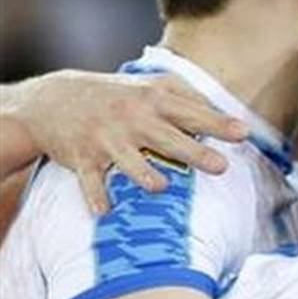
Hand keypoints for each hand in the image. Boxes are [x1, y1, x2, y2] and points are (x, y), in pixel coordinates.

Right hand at [6, 70, 247, 213]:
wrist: (54, 99)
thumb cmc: (117, 95)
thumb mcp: (150, 86)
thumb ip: (187, 97)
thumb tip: (223, 112)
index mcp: (153, 100)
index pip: (192, 112)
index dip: (218, 123)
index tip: (243, 133)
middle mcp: (132, 119)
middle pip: (167, 138)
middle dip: (193, 152)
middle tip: (221, 167)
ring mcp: (106, 139)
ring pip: (128, 160)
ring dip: (143, 174)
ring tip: (160, 187)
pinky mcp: (82, 158)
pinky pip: (90, 180)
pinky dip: (95, 196)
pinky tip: (103, 212)